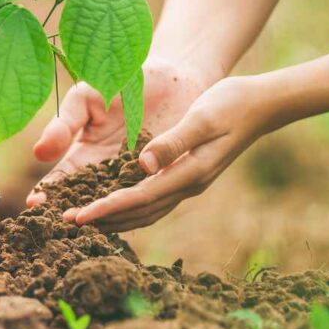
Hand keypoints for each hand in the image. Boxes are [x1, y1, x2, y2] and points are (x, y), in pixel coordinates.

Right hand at [26, 58, 208, 205]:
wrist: (171, 76)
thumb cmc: (120, 81)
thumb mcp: (85, 99)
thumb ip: (64, 124)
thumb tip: (39, 153)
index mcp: (84, 154)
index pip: (61, 180)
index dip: (48, 192)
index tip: (34, 203)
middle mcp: (108, 172)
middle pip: (86, 199)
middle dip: (73, 211)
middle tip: (62, 222)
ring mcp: (135, 177)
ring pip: (117, 202)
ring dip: (104, 214)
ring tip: (91, 224)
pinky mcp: (162, 176)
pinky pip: (150, 193)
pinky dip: (140, 204)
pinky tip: (131, 211)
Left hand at [63, 75, 273, 231]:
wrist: (260, 104)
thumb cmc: (230, 104)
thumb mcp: (202, 117)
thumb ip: (174, 141)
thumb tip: (143, 164)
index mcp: (189, 173)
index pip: (139, 198)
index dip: (106, 209)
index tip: (78, 217)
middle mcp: (188, 185)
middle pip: (139, 213)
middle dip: (104, 220)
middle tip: (67, 224)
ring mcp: (188, 183)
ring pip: (146, 212)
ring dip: (115, 218)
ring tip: (83, 221)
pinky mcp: (186, 177)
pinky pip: (153, 201)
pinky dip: (129, 209)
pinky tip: (113, 207)